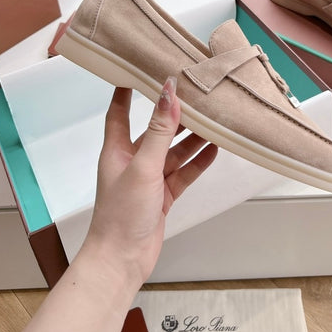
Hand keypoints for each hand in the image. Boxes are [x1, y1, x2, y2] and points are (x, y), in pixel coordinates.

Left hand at [84, 78, 216, 287]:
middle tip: (195, 95)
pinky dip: (197, 163)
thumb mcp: (143, 166)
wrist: (122, 261)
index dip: (126, 91)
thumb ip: (159, 130)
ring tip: (213, 121)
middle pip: (155, 131)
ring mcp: (149, 179)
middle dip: (173, 115)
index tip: (137, 70)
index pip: (119, 112)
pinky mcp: (163, 196)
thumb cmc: (122, 212)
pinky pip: (183, 173)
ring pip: (173, 152)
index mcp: (117, 150)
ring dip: (191, 139)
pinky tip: (214, 150)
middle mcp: (133, 161)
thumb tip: (169, 92)